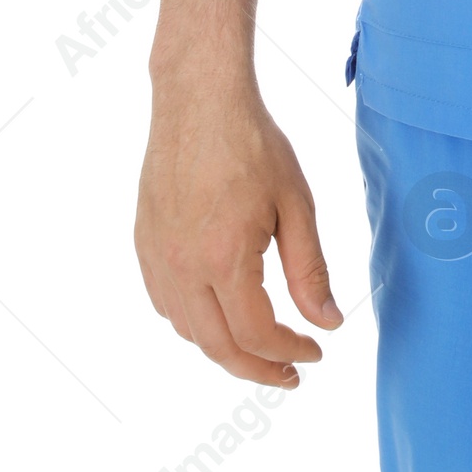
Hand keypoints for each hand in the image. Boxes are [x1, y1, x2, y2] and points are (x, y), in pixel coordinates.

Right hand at [135, 75, 341, 387]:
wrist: (199, 99)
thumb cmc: (253, 144)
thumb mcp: (296, 204)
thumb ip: (310, 270)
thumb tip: (326, 322)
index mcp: (223, 259)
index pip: (257, 334)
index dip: (289, 352)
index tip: (316, 352)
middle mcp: (182, 268)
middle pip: (217, 347)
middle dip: (257, 368)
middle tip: (290, 373)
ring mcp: (157, 258)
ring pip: (187, 331)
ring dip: (224, 348)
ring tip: (260, 346)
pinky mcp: (144, 244)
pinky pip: (166, 303)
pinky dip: (194, 322)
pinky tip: (219, 313)